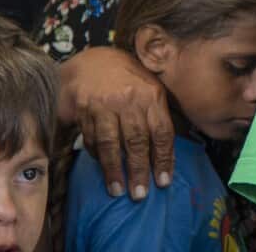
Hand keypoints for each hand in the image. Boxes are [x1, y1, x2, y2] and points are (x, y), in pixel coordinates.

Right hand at [58, 46, 173, 199]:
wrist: (92, 61)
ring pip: (110, 142)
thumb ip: (161, 114)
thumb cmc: (128, 78)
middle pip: (136, 140)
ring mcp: (104, 105)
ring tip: (117, 190)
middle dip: (139, 169)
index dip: (164, 158)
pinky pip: (90, 138)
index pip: (162, 132)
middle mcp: (129, 100)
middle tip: (140, 194)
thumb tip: (172, 148)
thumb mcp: (152, 87)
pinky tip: (102, 170)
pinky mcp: (83, 110)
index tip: (163, 181)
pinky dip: (96, 156)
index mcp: (152, 95)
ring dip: (114, 169)